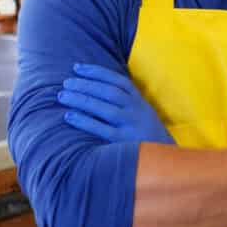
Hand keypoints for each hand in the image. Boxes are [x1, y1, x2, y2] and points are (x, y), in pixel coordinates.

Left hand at [59, 64, 174, 144]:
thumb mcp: (141, 112)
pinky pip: (100, 129)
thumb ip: (125, 100)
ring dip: (81, 99)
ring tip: (62, 96)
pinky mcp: (123, 142)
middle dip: (85, 84)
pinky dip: (84, 121)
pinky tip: (68, 116)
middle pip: (108, 91)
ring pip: (104, 108)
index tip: (77, 67)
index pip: (117, 80)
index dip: (96, 72)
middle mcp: (136, 110)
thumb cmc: (145, 133)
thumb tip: (94, 88)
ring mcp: (130, 125)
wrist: (164, 159)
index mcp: (139, 100)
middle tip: (66, 82)